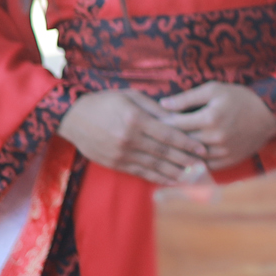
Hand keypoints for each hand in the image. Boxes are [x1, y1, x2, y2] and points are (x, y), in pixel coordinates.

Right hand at [59, 89, 206, 184]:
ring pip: (154, 165)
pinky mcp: (115, 163)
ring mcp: (121, 153)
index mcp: (135, 120)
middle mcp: (129, 139)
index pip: (167, 134)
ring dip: (175, 172)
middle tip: (203, 166)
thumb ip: (154, 108)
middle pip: (164, 152)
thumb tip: (176, 116)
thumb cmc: (104, 102)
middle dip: (185, 160)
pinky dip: (157, 177)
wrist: (72, 118)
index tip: (201, 148)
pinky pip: (140, 172)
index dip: (186, 143)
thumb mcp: (130, 96)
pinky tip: (170, 180)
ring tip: (193, 176)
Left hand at [159, 82, 275, 170]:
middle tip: (148, 140)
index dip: (159, 124)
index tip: (146, 124)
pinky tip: (181, 163)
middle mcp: (215, 137)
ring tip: (160, 153)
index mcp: (210, 118)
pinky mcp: (229, 161)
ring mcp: (223, 151)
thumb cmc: (240, 97)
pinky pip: (205, 167)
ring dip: (176, 156)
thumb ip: (187, 97)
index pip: (175, 124)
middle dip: (164, 141)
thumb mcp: (214, 89)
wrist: (269, 113)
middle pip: (181, 143)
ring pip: (191, 158)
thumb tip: (163, 104)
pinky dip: (192, 165)